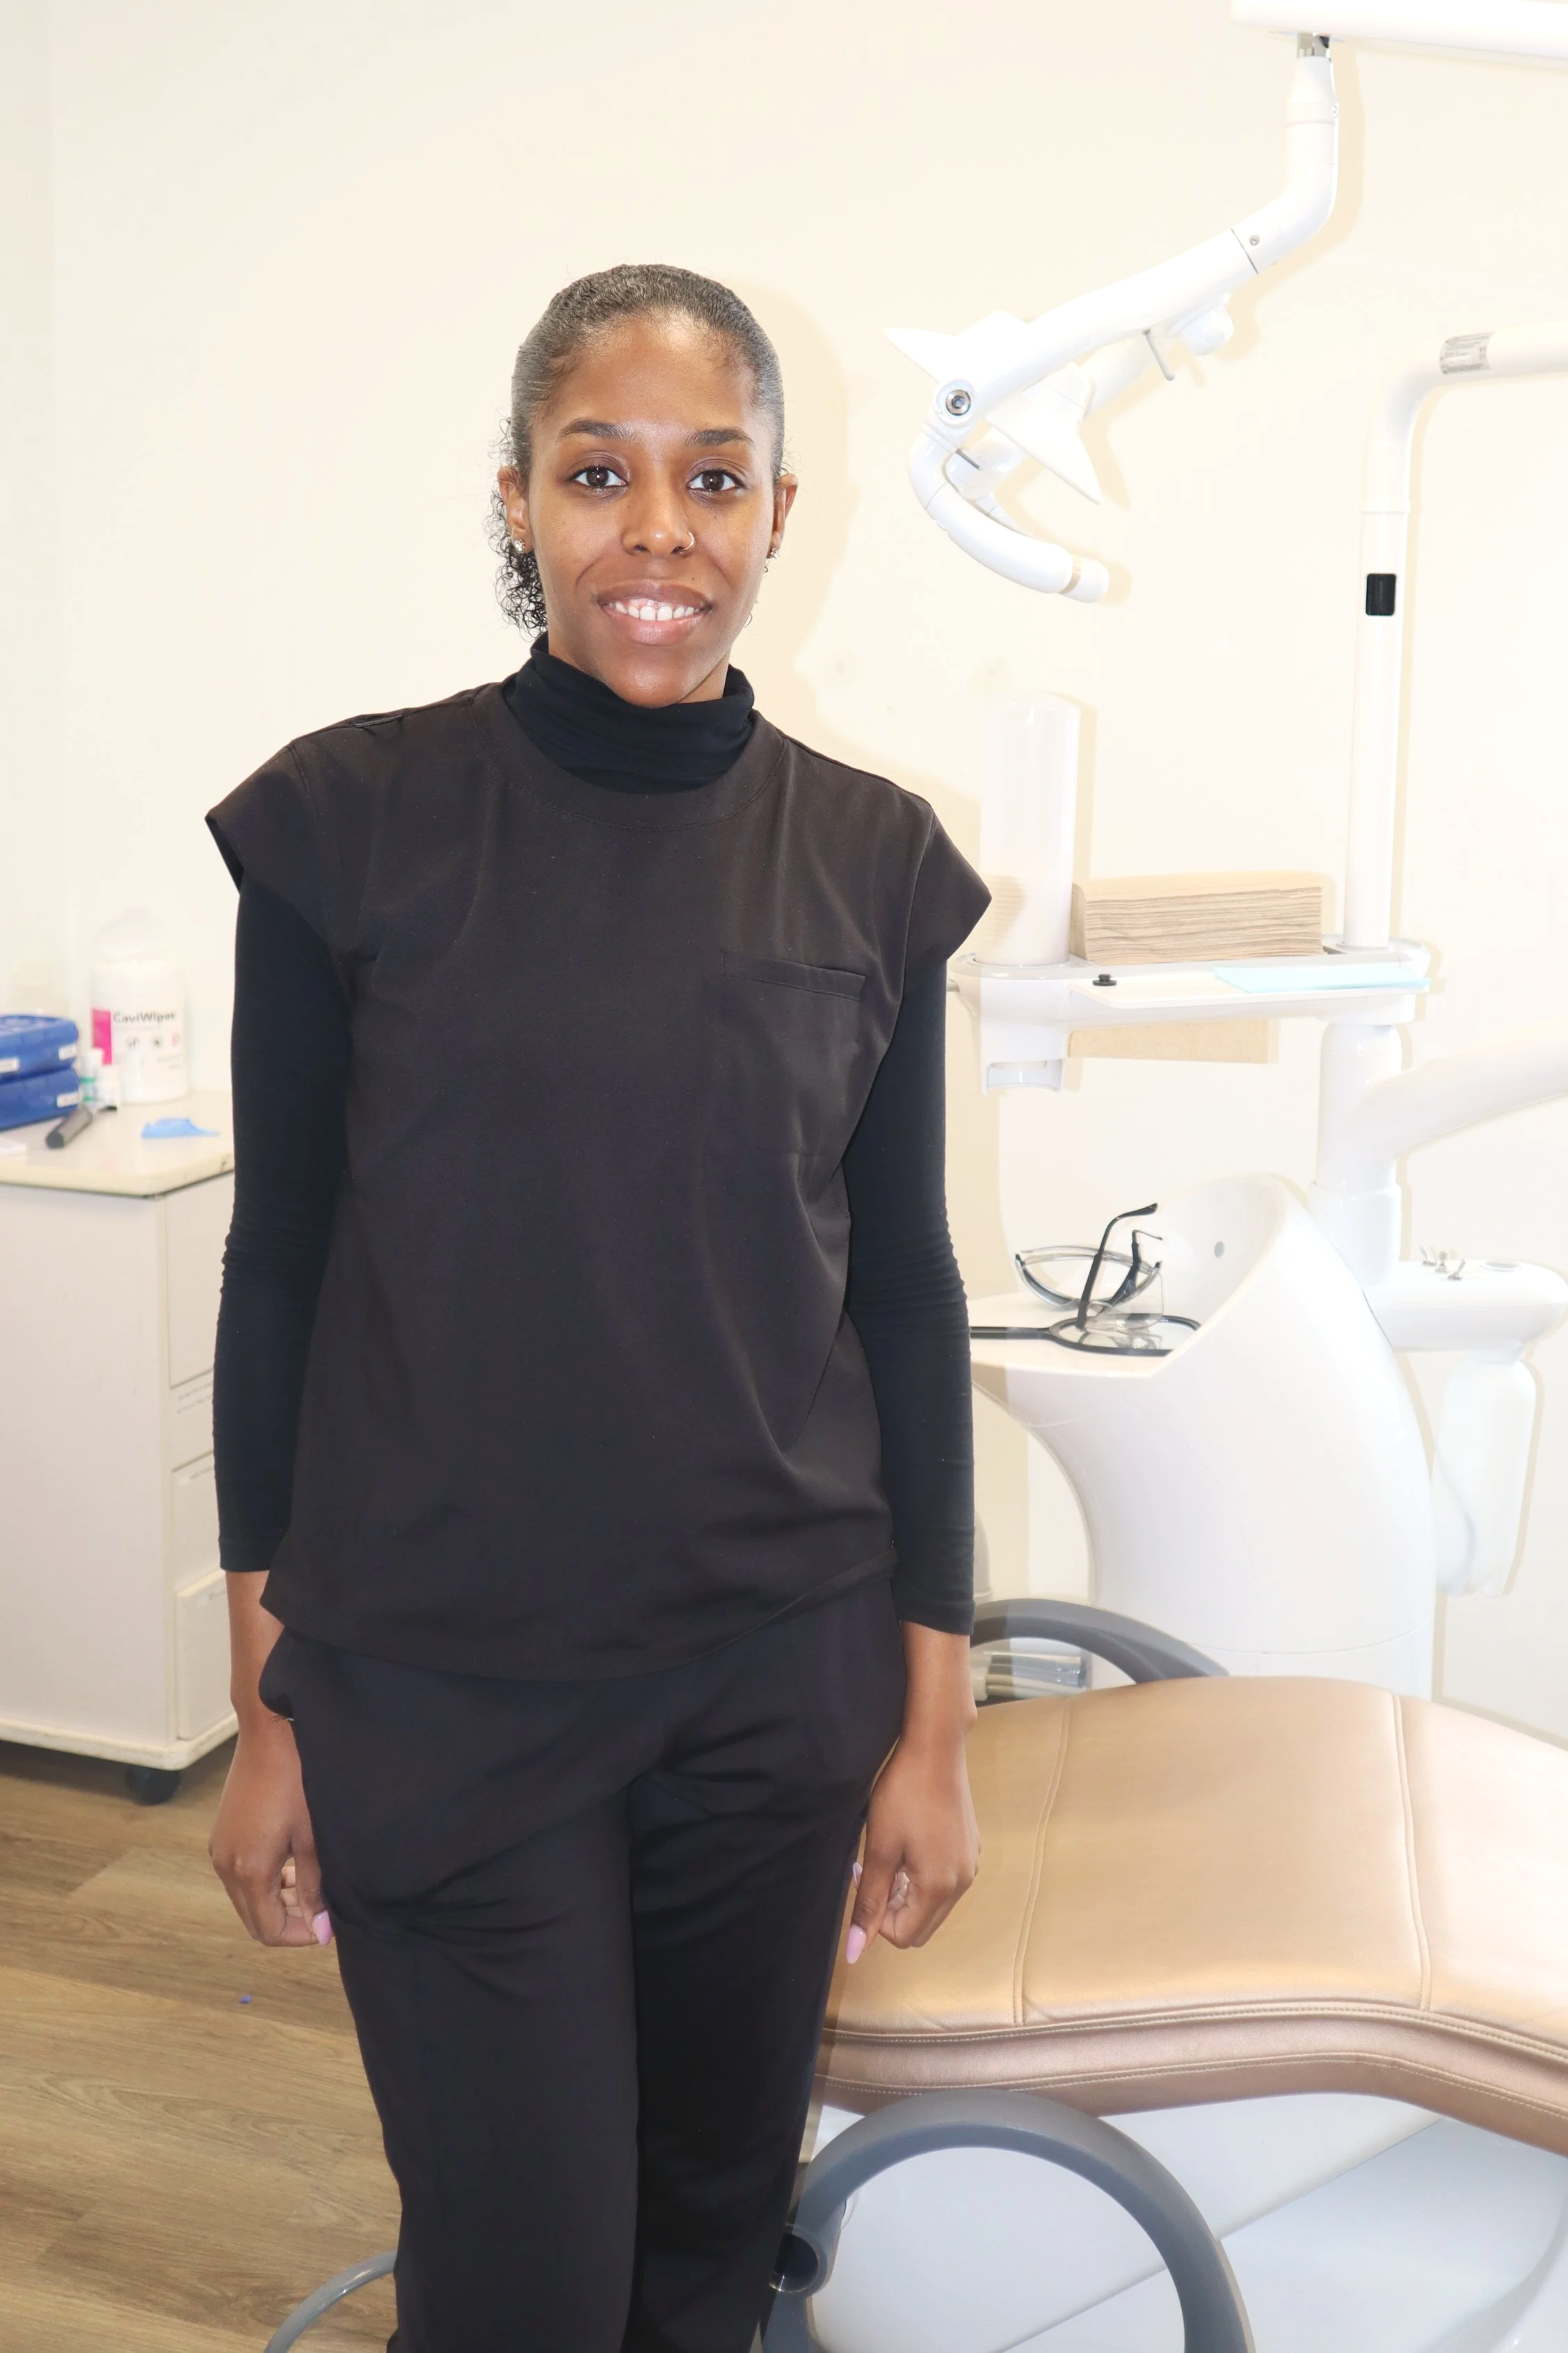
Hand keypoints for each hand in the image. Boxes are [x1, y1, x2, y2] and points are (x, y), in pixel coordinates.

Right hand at [209, 1713, 330, 1948]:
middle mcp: (225, 1867)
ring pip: (245, 1900)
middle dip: (287, 1922)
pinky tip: (287, 1866)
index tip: (327, 1926)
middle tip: (320, 1909)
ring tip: (307, 1887)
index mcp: (248, 1871)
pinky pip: (238, 1877)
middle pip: (253, 1920)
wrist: (267, 1735)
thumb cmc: (296, 1782)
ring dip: (274, 1903)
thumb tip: (322, 1931)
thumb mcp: (312, 1838)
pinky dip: (262, 1883)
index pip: (268, 1931)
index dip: (300, 1935)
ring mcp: (218, 1851)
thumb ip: (314, 1889)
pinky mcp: (219, 1837)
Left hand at [846, 1731, 978, 1959]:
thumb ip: (869, 1903)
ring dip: (907, 1894)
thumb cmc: (903, 1796)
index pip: (903, 1937)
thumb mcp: (880, 1850)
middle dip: (893, 1911)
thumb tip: (854, 1952)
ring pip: (933, 1906)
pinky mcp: (970, 1849)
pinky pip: (945, 1883)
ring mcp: (970, 1866)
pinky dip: (924, 1879)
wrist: (935, 1749)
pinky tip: (911, 1844)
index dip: (876, 1918)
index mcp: (940, 1888)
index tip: (865, 1876)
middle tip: (876, 1870)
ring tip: (892, 1855)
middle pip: (921, 1927)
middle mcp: (962, 1884)